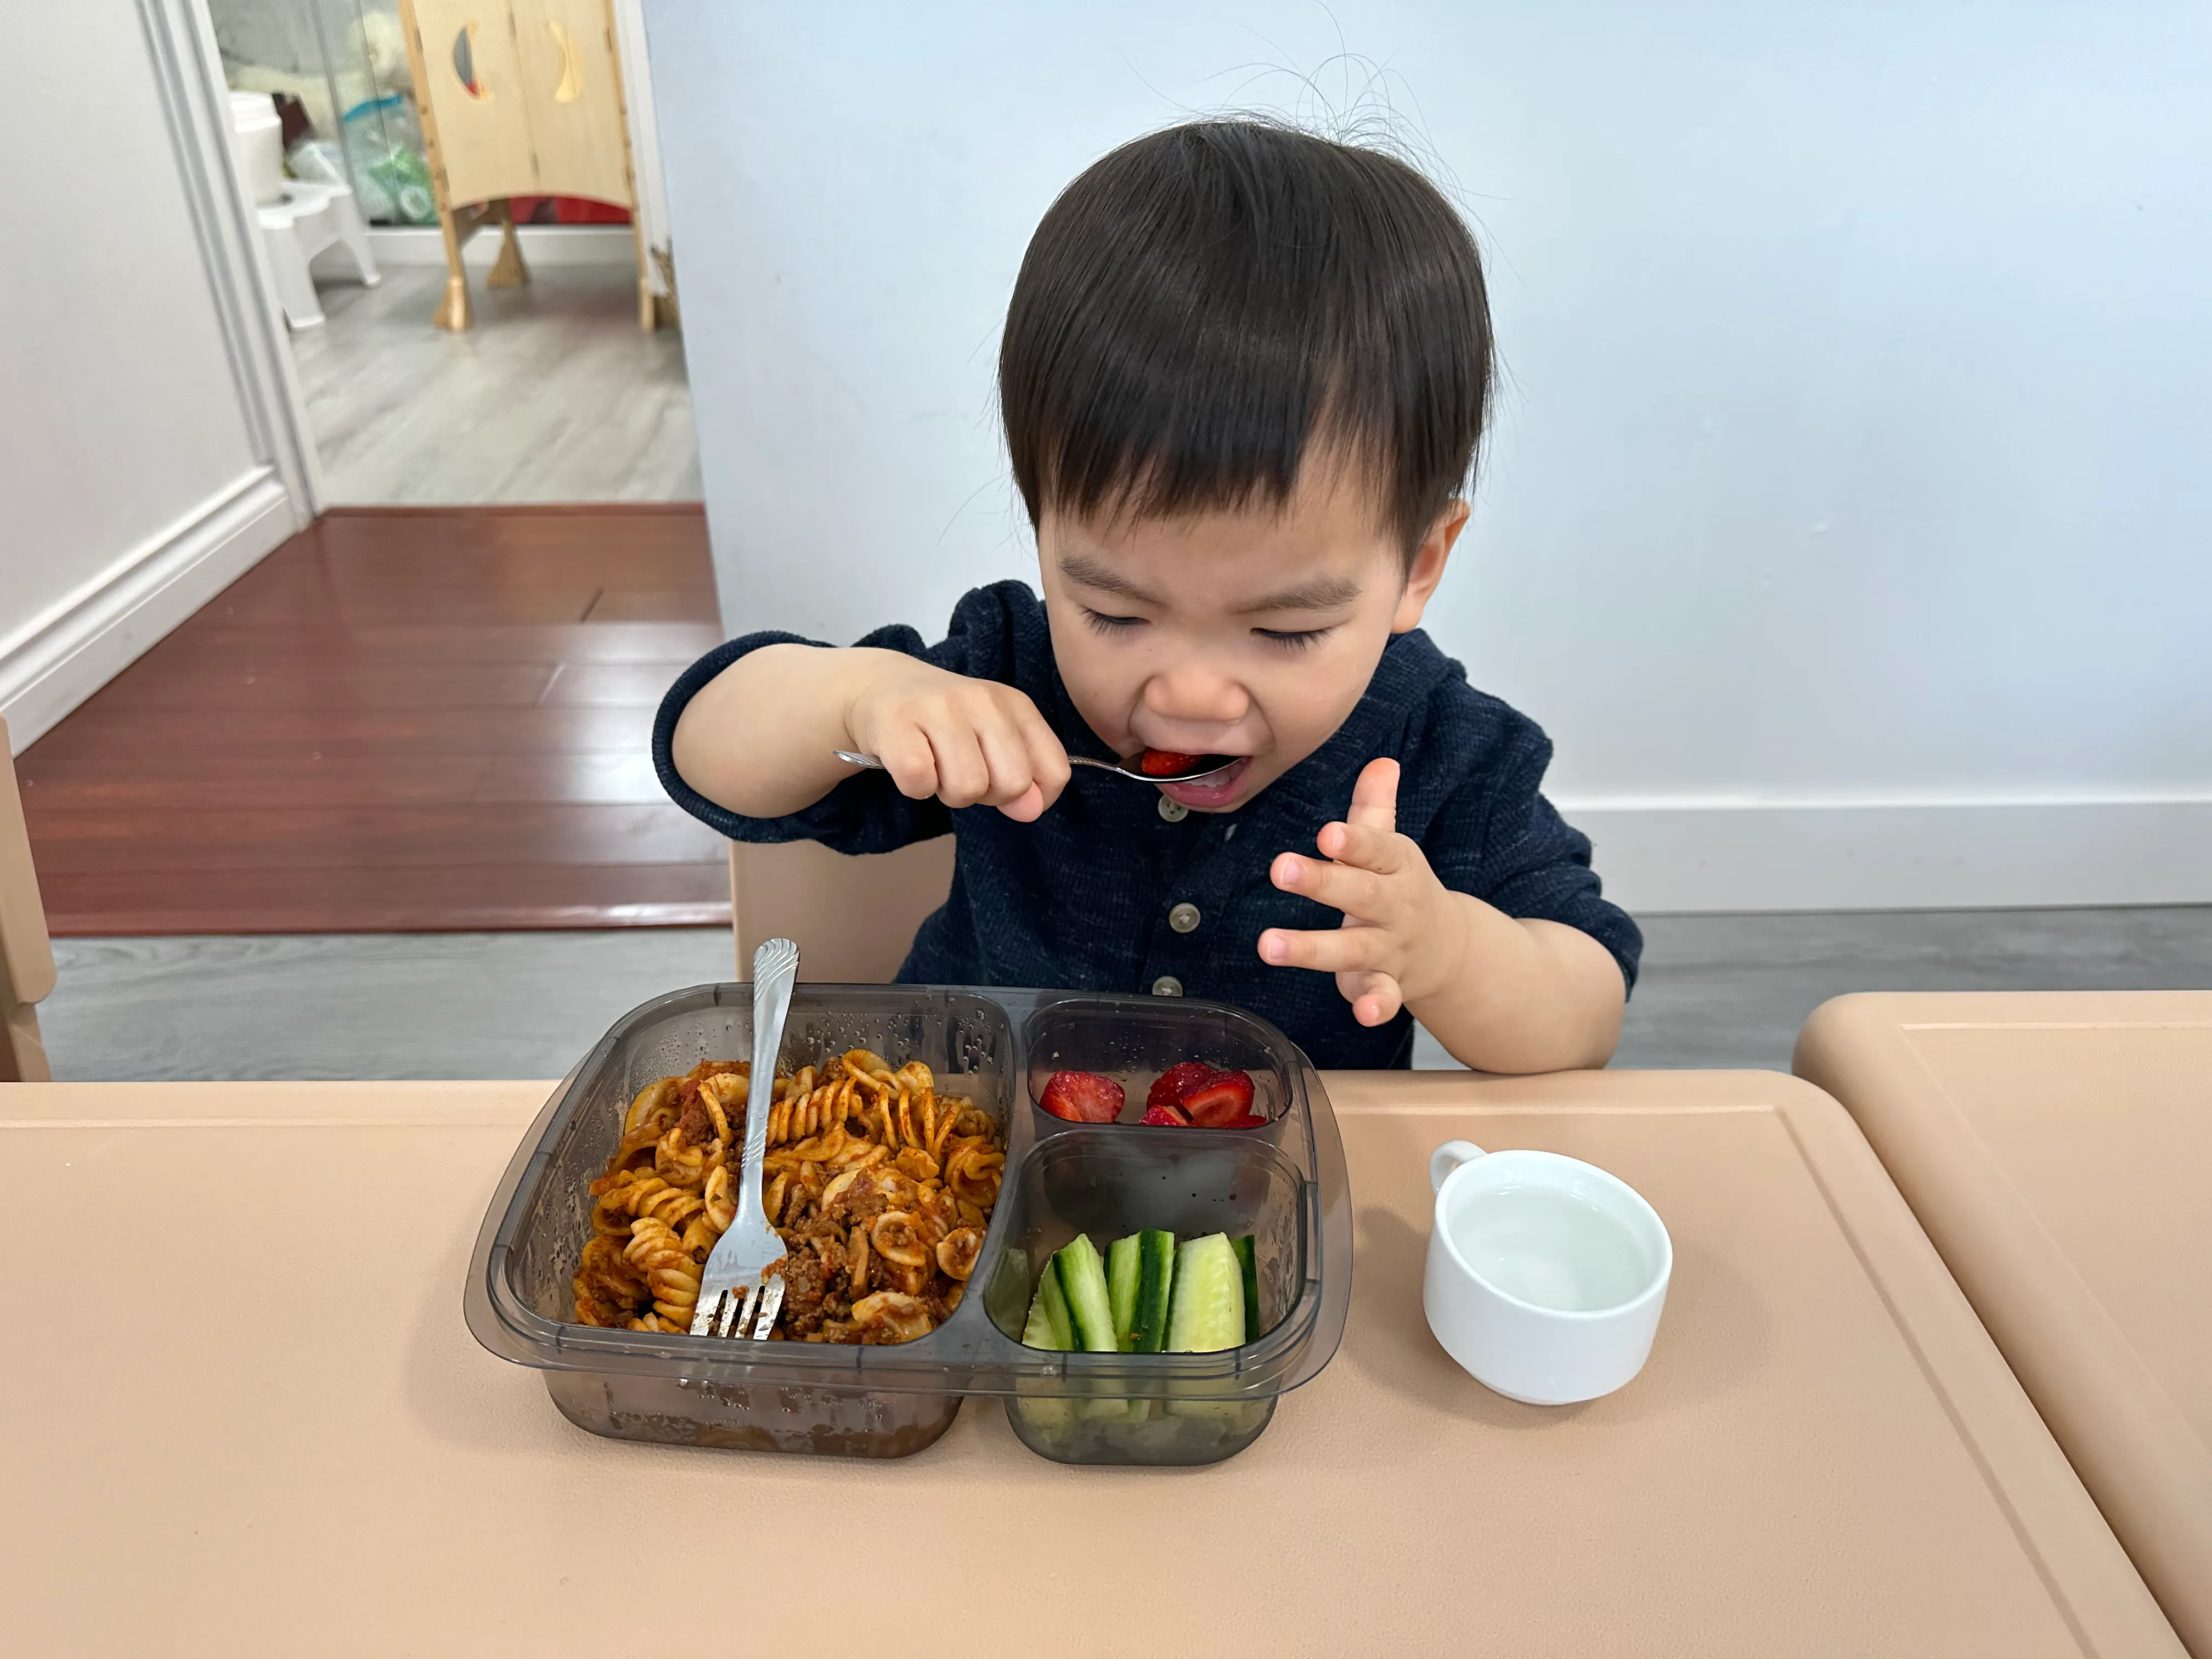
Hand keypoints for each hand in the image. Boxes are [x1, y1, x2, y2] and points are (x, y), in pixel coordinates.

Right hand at [844, 655, 1070, 821]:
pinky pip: (920, 782)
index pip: (1055, 771)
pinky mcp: (897, 722)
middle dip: (986, 795)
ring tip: (935, 768)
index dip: (1032, 796)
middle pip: (1013, 784)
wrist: (882, 686)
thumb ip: (1023, 778)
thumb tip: (1031, 811)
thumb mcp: (994, 743)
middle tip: (960, 772)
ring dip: (947, 793)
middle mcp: (983, 700)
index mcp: (1016, 705)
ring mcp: (940, 707)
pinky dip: (915, 788)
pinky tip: (910, 766)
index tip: (1002, 784)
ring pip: (967, 788)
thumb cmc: (946, 725)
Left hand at [1256, 758, 1469, 1026]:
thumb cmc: (1400, 887)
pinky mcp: (1385, 984)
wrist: (1449, 948)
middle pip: (1360, 893)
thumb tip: (1382, 762)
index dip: (1354, 841)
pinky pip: (1381, 996)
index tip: (1327, 832)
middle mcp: (1395, 906)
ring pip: (1354, 948)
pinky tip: (1362, 1013)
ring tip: (1269, 945)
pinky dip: (1375, 1006)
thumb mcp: (1392, 847)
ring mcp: (1390, 947)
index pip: (1376, 849)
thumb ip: (1376, 808)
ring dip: (1312, 948)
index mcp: (1396, 865)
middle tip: (1280, 868)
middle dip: (1322, 881)